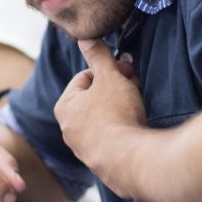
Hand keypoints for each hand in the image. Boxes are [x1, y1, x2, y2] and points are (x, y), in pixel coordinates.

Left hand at [54, 40, 143, 190]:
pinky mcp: (100, 163)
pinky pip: (111, 138)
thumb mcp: (109, 77)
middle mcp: (68, 129)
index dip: (108, 71)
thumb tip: (84, 38)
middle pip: (95, 99)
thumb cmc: (116, 114)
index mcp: (64, 106)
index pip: (86, 77)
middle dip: (116, 89)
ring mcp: (83, 148)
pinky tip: (135, 128)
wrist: (130, 159)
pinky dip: (122, 129)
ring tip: (137, 108)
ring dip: (120, 108)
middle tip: (135, 86)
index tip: (127, 72)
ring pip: (103, 118)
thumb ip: (98, 56)